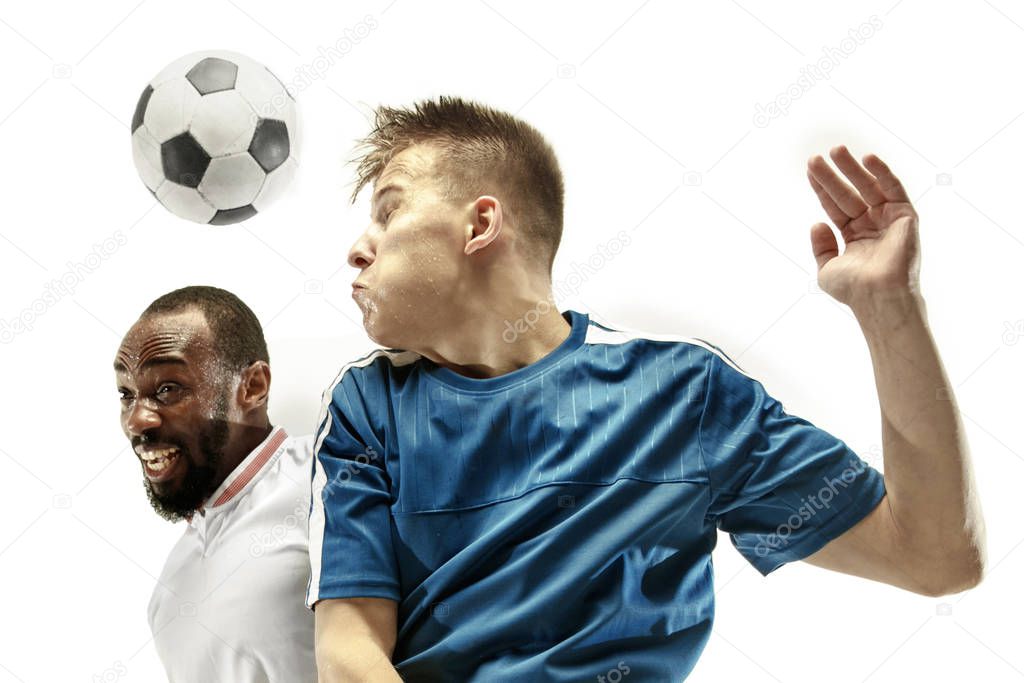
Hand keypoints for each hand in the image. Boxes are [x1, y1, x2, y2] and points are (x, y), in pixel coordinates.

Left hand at [806, 146, 921, 310]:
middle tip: (816, 158)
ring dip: (852, 168)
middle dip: (832, 175)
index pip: (836, 206)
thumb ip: (821, 246)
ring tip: (835, 150)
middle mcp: (872, 225)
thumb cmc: (853, 290)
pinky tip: (866, 158)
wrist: (877, 296)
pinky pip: (893, 189)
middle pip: (849, 193)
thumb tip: (817, 223)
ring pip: (868, 187)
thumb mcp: (826, 269)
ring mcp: (889, 220)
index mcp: (855, 237)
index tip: (810, 170)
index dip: (823, 188)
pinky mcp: (905, 216)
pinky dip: (882, 172)